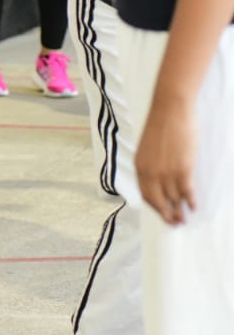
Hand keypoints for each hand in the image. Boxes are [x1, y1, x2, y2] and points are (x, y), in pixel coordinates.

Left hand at [135, 95, 197, 224]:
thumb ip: (151, 164)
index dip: (155, 206)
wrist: (170, 111)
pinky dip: (190, 201)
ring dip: (179, 212)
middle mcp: (150, 173)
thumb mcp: (148, 148)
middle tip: (174, 223)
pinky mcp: (182, 169)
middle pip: (158, 201)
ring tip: (184, 219)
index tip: (162, 212)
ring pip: (173, 199)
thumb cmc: (161, 126)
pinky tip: (193, 206)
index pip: (145, 194)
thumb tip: (159, 179)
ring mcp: (166, 172)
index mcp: (140, 167)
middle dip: (166, 215)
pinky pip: (186, 192)